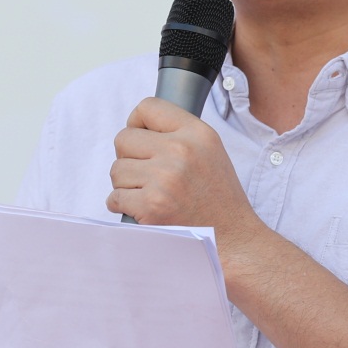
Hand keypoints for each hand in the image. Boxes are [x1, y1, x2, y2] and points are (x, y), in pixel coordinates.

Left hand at [106, 97, 261, 243]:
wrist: (233, 239)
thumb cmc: (218, 198)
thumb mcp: (210, 151)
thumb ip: (178, 133)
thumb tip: (138, 126)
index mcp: (197, 133)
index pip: (147, 107)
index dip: (137, 124)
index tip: (142, 140)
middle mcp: (180, 151)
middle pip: (123, 138)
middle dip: (129, 157)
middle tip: (146, 174)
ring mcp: (164, 179)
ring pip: (116, 169)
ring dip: (126, 184)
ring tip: (149, 194)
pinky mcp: (151, 206)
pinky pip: (114, 197)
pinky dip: (122, 205)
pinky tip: (142, 209)